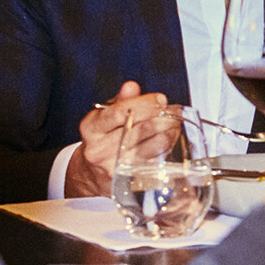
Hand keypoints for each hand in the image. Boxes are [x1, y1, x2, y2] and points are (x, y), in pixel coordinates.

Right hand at [65, 81, 165, 197]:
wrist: (91, 174)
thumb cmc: (101, 139)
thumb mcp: (103, 117)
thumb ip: (119, 101)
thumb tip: (132, 87)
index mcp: (91, 129)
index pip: (120, 112)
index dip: (145, 103)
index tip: (160, 99)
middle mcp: (100, 150)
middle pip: (142, 129)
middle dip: (164, 116)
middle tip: (173, 110)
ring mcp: (117, 166)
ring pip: (156, 144)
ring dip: (170, 130)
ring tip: (173, 123)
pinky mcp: (132, 178)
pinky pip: (160, 158)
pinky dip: (168, 145)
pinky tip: (168, 138)